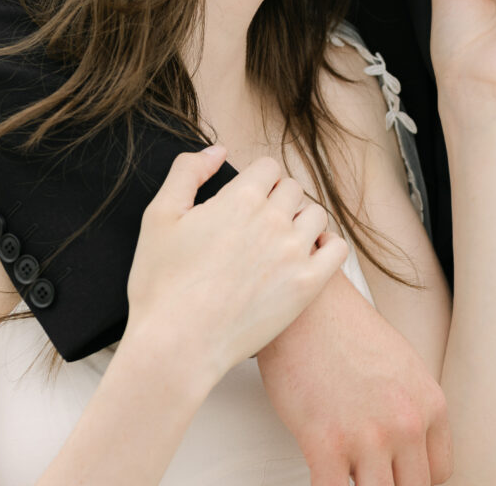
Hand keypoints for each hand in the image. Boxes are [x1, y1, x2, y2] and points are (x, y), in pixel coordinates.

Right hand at [126, 146, 348, 384]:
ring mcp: (294, 253)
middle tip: (258, 224)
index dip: (256, 180)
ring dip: (301, 220)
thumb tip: (218, 151)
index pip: (268, 167)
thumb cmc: (162, 284)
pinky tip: (308, 254)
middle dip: (277, 198)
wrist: (176, 345)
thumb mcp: (159, 215)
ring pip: (316, 215)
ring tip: (280, 240)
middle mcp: (273, 219)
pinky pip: (336, 250)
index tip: (245, 199)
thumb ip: (188, 172)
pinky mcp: (307, 286)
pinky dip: (326, 246)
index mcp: (240, 198)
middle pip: (292, 189)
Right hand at [258, 270, 452, 485]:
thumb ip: (410, 406)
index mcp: (429, 403)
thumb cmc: (342, 328)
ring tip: (342, 467)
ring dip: (358, 485)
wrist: (303, 303)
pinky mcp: (326, 443)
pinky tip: (318, 474)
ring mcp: (369, 436)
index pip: (439, 473)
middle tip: (363, 468)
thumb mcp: (400, 364)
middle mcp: (407, 422)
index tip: (392, 473)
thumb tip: (403, 447)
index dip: (411, 478)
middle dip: (386, 483)